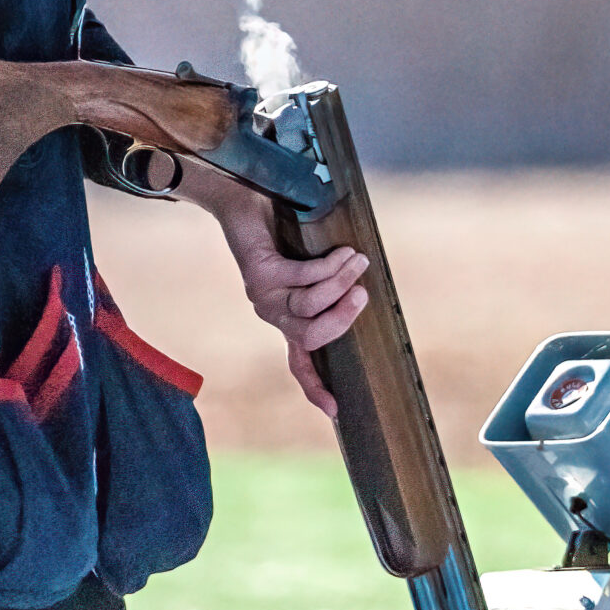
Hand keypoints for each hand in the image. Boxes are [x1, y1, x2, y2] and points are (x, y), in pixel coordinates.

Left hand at [179, 167, 368, 418]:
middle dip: (343, 318)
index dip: (315, 388)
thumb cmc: (284, 229)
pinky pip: (304, 277)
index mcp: (285, 318)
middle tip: (364, 293)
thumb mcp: (312, 264)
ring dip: (340, 283)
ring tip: (358, 260)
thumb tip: (366, 291)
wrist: (243, 197)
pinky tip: (343, 251)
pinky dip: (330, 265)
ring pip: (309, 307)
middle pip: (311, 337)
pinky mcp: (260, 273)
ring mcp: (263, 296)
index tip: (334, 413)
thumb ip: (331, 282)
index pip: (299, 363)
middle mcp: (272, 313)